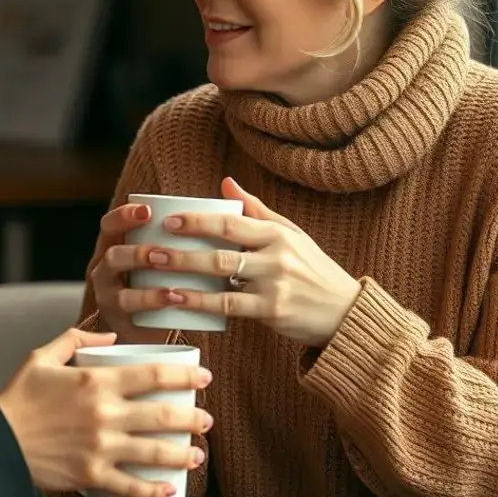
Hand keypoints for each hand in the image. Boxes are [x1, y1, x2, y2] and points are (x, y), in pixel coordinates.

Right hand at [0, 328, 211, 496]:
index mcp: (96, 382)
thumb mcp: (42, 356)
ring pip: (154, 452)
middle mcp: (105, 414)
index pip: (153, 376)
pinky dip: (152, 490)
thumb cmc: (19, 398)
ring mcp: (100, 448)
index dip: (185, 377)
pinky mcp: (91, 476)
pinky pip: (130, 486)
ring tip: (198, 454)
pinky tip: (168, 490)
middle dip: (193, 418)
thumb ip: (76, 340)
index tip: (205, 378)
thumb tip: (110, 339)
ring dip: (183, 454)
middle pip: (163, 416)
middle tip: (206, 419)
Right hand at [89, 202, 178, 342]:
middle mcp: (106, 269)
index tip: (148, 211)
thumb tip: (229, 184)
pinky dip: (151, 308)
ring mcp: (109, 296)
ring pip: (119, 290)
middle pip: (111, 256)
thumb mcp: (168, 247)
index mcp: (115, 245)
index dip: (125, 216)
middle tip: (160, 252)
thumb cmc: (166, 273)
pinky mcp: (120, 320)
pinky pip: (131, 316)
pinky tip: (171, 303)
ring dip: (146, 291)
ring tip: (171, 288)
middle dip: (135, 253)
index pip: (110, 225)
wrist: (151, 321)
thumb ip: (191, 222)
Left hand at [131, 178, 362, 347]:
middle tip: (152, 249)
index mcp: (277, 233)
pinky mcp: (273, 311)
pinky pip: (229, 307)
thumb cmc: (313, 271)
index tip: (168, 220)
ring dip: (186, 275)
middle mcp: (277, 255)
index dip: (197, 220)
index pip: (231, 221)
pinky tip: (179, 301)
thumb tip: (225, 183)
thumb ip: (257, 210)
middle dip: (183, 249)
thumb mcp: (291, 235)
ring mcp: (275, 284)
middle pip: (221, 248)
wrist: (345, 313)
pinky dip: (201, 303)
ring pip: (222, 277)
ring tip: (157, 275)